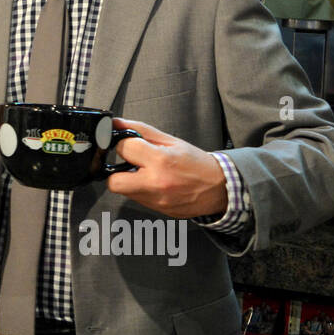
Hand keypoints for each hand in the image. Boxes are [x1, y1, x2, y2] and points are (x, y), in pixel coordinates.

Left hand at [106, 117, 228, 219]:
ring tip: (145, 173)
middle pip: (114, 182)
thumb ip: (141, 131)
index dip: (124, 144)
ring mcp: (156, 201)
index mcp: (160, 161)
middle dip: (116, 171)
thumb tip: (116, 123)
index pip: (124, 149)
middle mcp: (155, 183)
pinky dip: (140, 191)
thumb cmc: (197, 163)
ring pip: (125, 193)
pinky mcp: (158, 211)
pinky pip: (138, 200)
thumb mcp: (171, 141)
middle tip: (129, 164)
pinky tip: (154, 183)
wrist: (220, 188)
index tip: (130, 144)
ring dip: (129, 181)